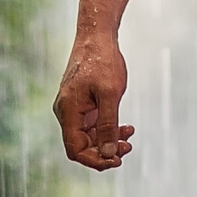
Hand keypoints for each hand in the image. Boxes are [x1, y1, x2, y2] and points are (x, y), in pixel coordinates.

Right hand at [53, 33, 134, 170]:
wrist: (96, 36)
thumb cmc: (103, 61)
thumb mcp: (110, 94)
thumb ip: (108, 125)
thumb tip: (108, 154)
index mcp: (68, 111)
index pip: (75, 149)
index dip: (95, 160)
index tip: (117, 160)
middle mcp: (66, 112)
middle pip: (81, 145)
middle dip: (105, 151)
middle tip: (128, 148)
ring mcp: (73, 108)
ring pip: (88, 136)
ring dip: (109, 140)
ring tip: (130, 136)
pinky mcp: (81, 103)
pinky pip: (92, 125)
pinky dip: (108, 128)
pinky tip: (125, 127)